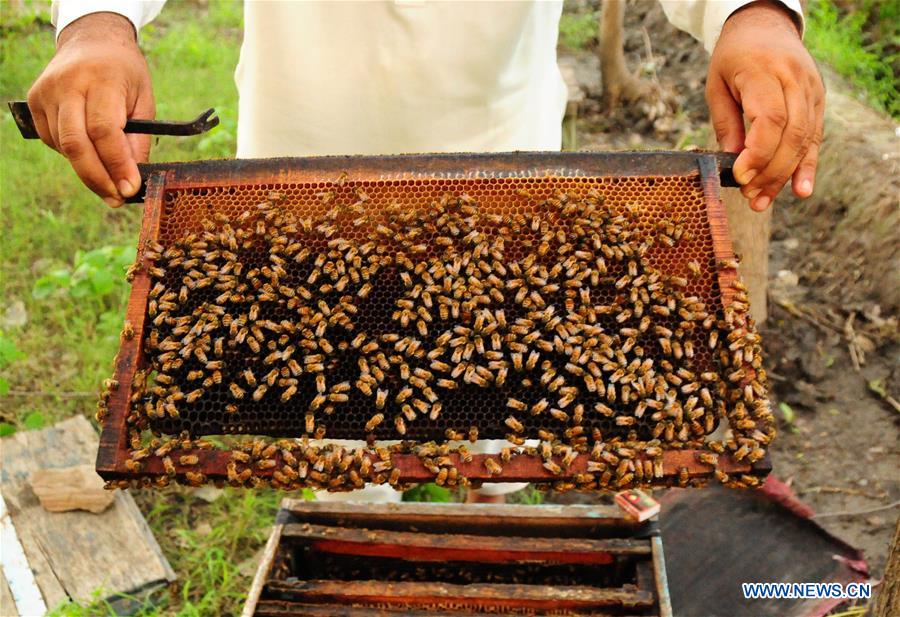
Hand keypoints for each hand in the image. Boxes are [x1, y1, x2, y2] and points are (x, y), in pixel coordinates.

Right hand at [27, 12, 154, 206]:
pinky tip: (89, 151)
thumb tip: (132, 179)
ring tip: (110, 178)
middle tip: (116, 200)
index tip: (131, 189)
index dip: (117, 165)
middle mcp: (68, 85)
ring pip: (64, 147)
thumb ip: (139, 139)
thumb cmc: (125, 74)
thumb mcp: (144, 100)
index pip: (104, 131)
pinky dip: (73, 155)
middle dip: (97, 178)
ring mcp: (46, 93)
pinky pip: (52, 141)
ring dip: (88, 169)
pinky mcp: (34, 101)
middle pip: (76, 144)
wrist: (92, 40)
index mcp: (101, 81)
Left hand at [706, 0, 824, 210]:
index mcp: (764, 72)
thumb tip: (731, 162)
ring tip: (763, 201)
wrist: (764, 26)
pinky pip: (815, 137)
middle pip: (791, 134)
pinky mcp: (818, 99)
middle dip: (770, 171)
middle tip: (750, 197)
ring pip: (805, 139)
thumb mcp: (716, 85)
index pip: (769, 119)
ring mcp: (811, 89)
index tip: (740, 176)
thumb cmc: (733, 58)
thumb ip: (726, 123)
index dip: (757, 153)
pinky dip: (808, 165)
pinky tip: (801, 190)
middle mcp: (794, 80)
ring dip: (785, 175)